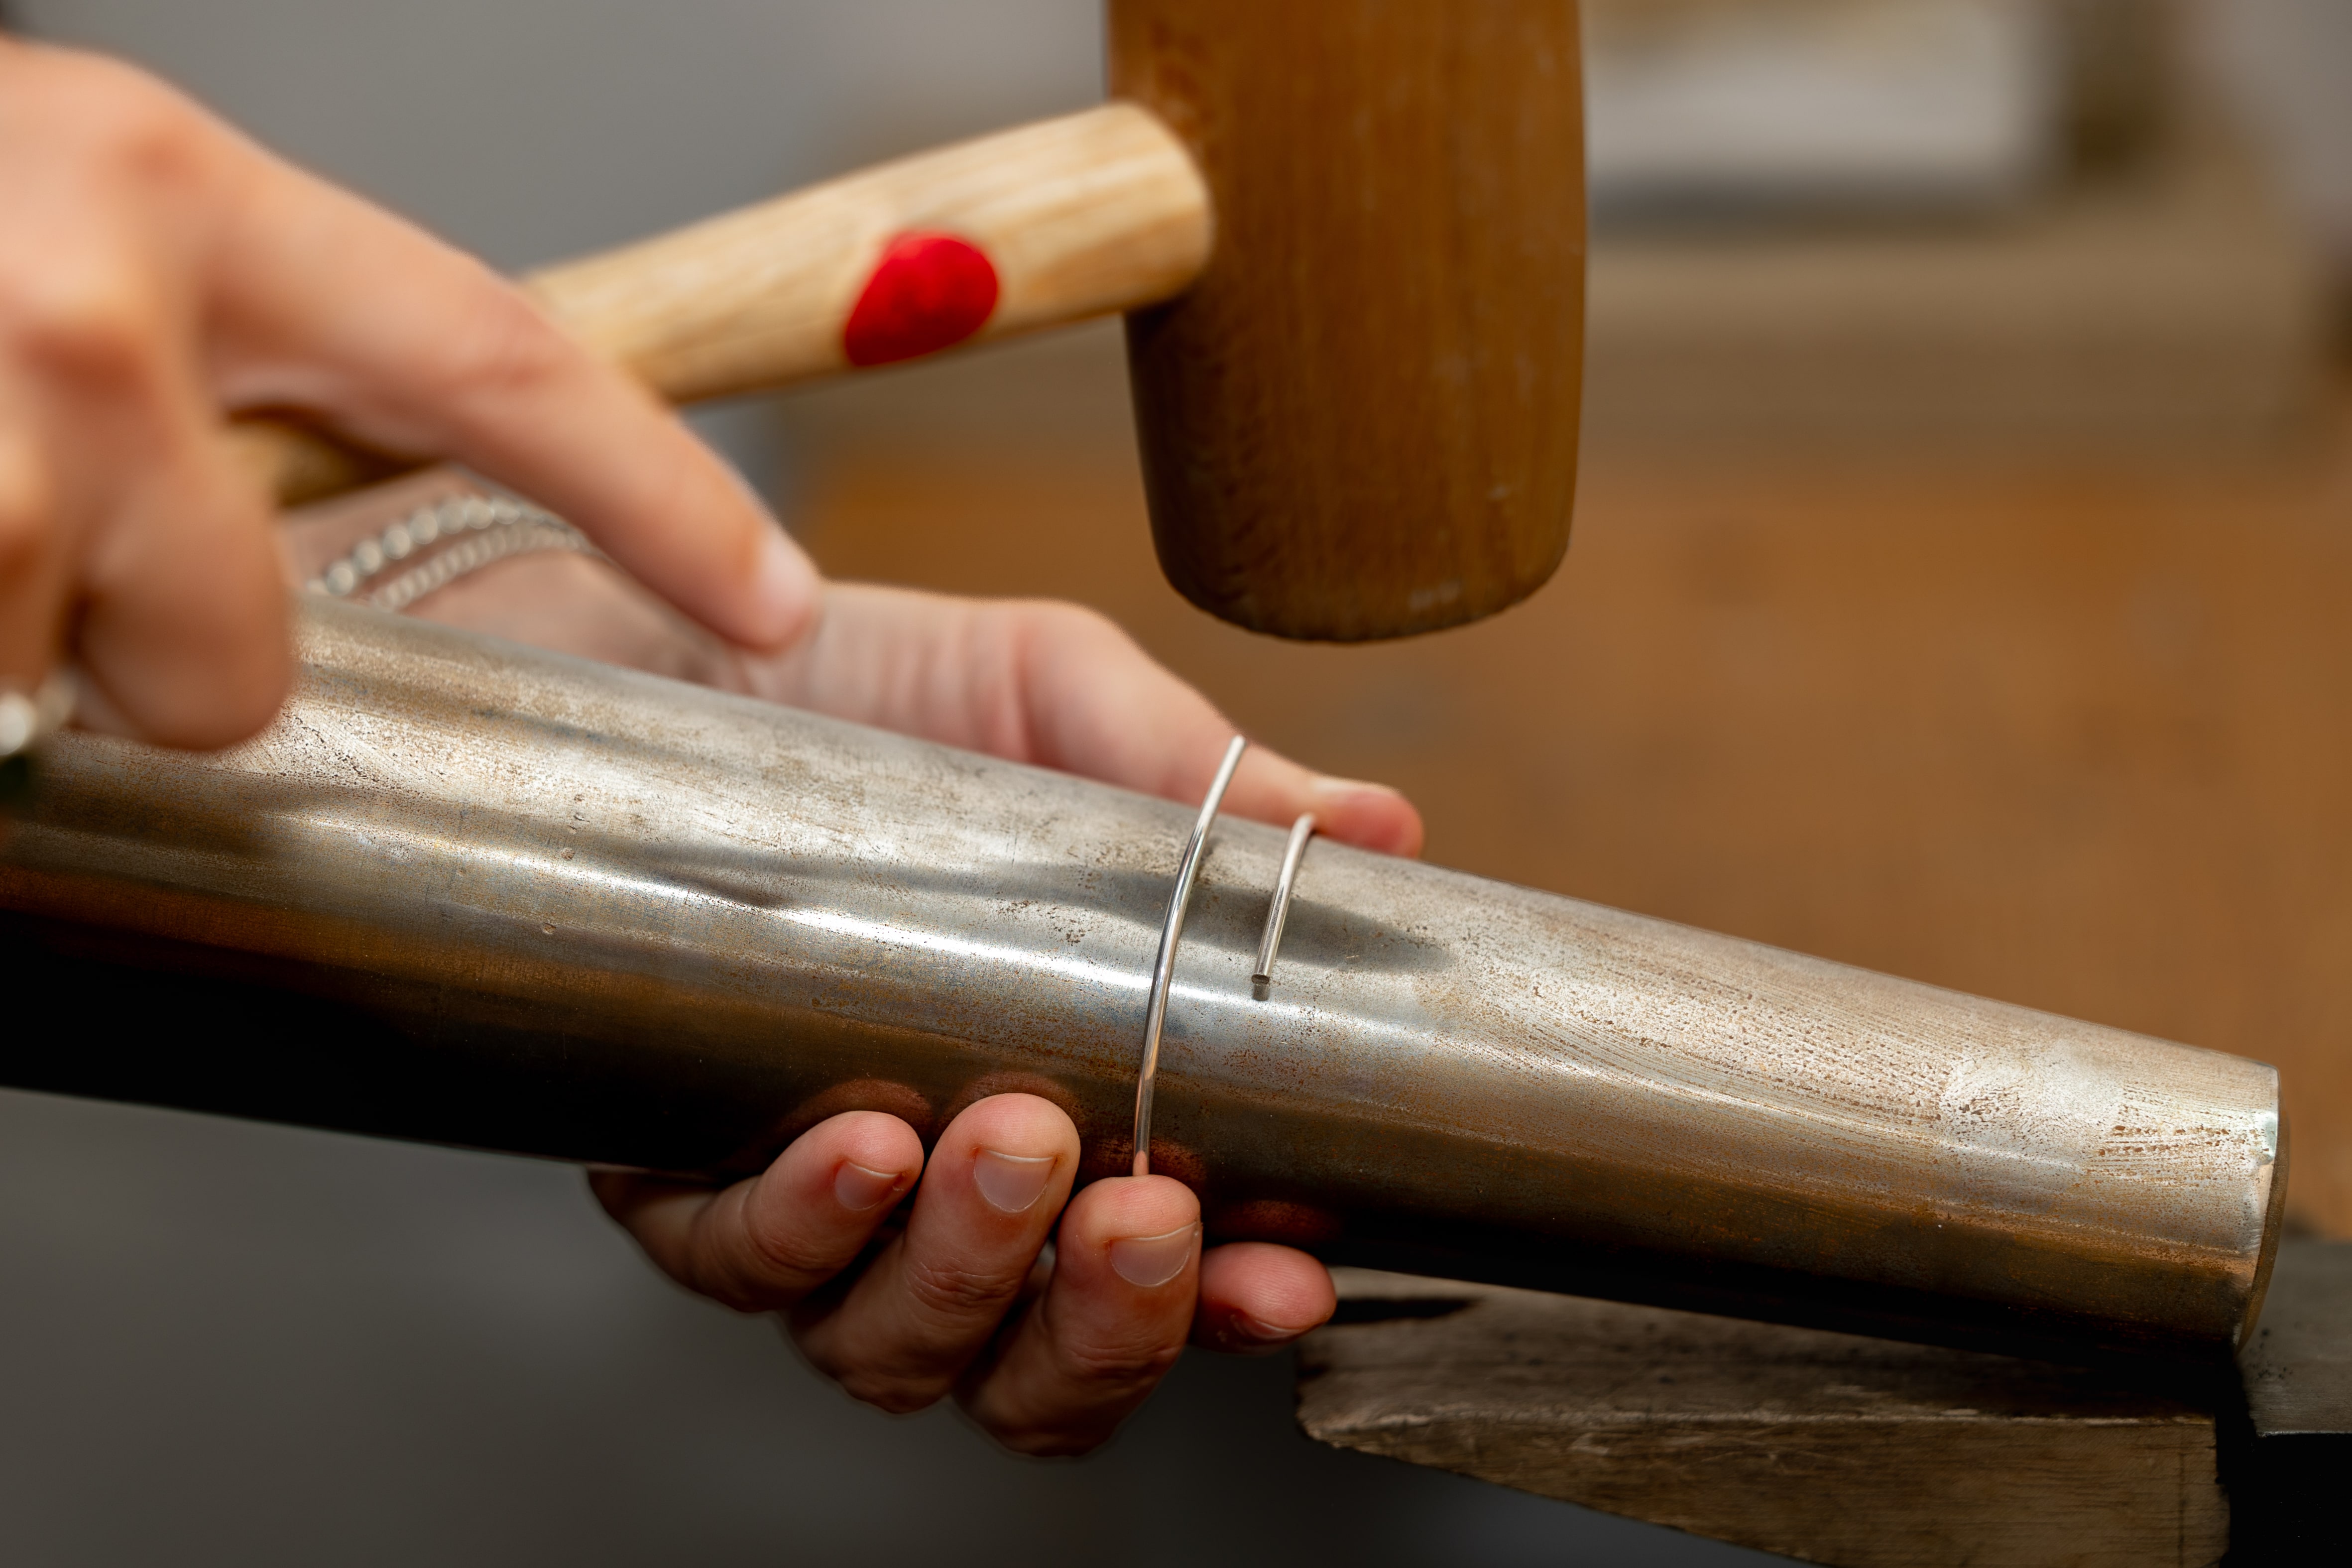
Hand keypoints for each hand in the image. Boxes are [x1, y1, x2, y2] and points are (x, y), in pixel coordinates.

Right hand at [0, 39, 815, 748]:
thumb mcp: (60, 238)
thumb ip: (214, 374)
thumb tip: (282, 577)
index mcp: (174, 195)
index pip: (500, 365)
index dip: (658, 498)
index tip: (775, 601)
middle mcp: (81, 304)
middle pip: (233, 661)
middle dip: (165, 677)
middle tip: (39, 565)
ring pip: (46, 696)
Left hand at [341, 516, 1422, 1450]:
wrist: (696, 628)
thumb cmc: (894, 693)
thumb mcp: (1062, 703)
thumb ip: (1209, 781)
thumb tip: (1381, 829)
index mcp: (1067, 1120)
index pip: (1158, 1285)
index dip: (1224, 1313)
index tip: (1285, 1276)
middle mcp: (938, 1196)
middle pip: (1023, 1365)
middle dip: (1097, 1321)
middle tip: (1140, 1210)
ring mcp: (806, 1197)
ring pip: (884, 1344)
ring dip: (963, 1275)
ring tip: (1009, 1143)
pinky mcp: (670, 1160)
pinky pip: (728, 1255)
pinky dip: (800, 1225)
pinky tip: (859, 1144)